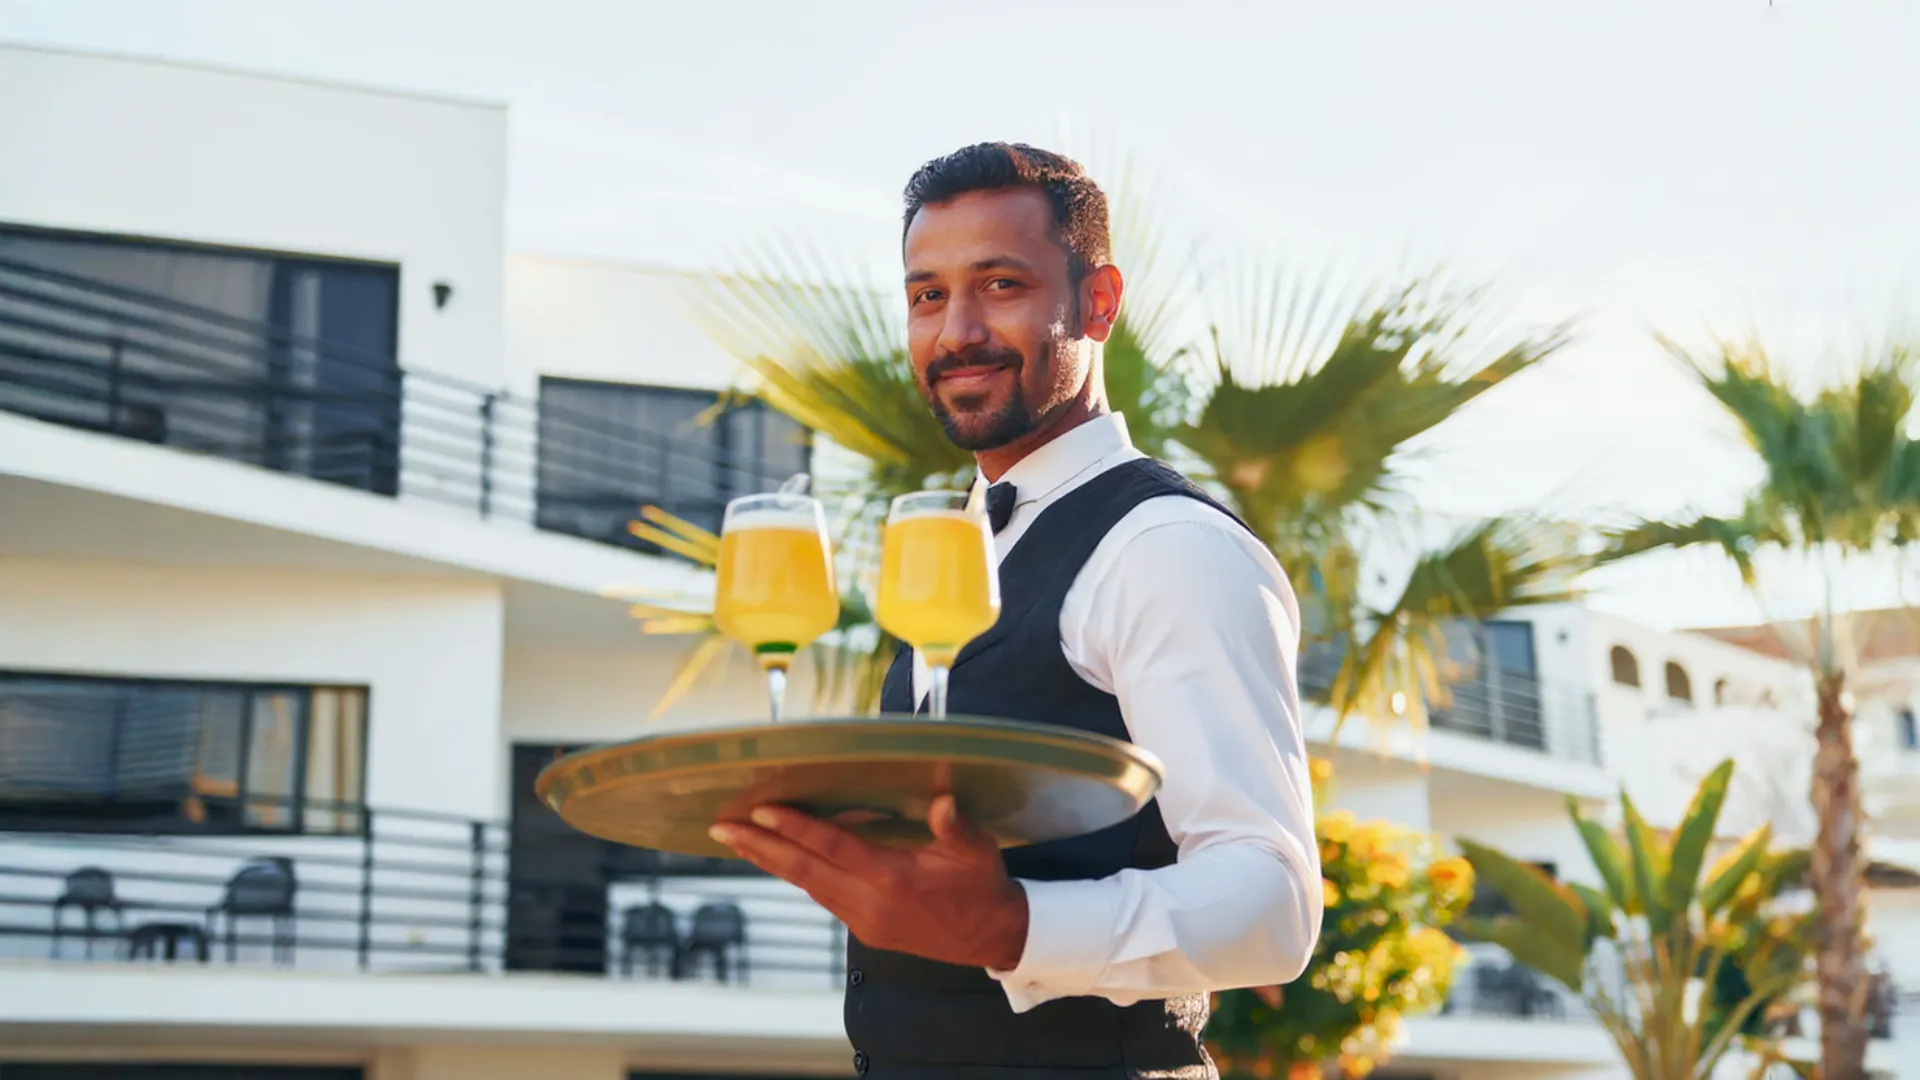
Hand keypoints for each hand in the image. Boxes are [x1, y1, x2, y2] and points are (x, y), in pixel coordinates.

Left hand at [709, 793, 1028, 970]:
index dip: (796, 828)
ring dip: (770, 862)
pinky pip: (823, 896)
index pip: (833, 847)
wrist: (992, 937)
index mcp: (893, 878)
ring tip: (738, 840)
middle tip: (719, 828)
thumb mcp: (977, 851)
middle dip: (759, 848)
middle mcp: (870, 903)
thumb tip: (942, 802)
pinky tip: (779, 860)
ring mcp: (864, 920)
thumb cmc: (982, 885)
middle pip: (804, 871)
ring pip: (808, 886)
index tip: (761, 811)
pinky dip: (797, 875)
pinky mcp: (865, 930)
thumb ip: (955, 826)